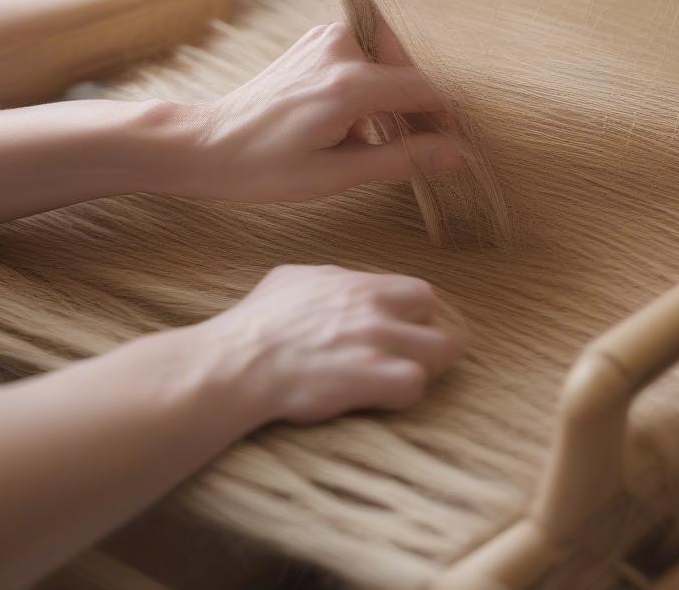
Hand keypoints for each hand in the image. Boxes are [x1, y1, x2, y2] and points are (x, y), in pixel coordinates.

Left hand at [166, 22, 463, 202]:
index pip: (426, 89)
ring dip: (395, 99)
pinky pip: (365, 59)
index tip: (456, 146)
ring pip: (389, 64)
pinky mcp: (317, 40)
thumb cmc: (264, 167)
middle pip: (410, 71)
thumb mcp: (337, 175)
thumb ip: (402, 158)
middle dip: (422, 109)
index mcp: (349, 84)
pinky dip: (372, 88)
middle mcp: (341, 48)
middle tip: (422, 148)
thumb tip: (457, 155)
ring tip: (380, 141)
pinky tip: (357, 123)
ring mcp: (327, 38)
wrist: (207, 143)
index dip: (447, 119)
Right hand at [199, 264, 464, 424]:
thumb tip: (336, 281)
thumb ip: (328, 278)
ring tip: (400, 381)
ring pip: (440, 352)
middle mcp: (375, 308)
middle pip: (440, 320)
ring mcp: (377, 341)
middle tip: (409, 361)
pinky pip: (414, 384)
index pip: (420, 292)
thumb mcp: (292, 279)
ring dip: (425, 369)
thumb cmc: (257, 321)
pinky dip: (403, 394)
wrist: (238, 361)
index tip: (402, 332)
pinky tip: (381, 399)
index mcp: (360, 284)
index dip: (415, 316)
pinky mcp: (371, 378)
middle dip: (430, 341)